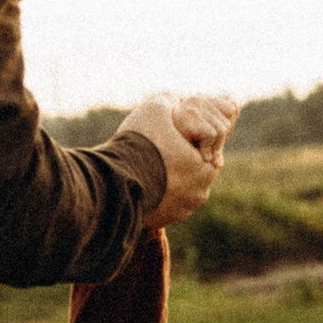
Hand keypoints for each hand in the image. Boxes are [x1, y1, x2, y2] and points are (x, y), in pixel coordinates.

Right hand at [119, 93, 228, 229]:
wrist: (115, 180)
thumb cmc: (141, 142)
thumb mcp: (156, 109)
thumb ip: (168, 102)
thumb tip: (172, 99)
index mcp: (206, 169)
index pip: (205, 151)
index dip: (188, 140)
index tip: (172, 136)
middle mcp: (198, 195)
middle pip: (191, 173)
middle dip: (177, 162)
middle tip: (157, 151)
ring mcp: (180, 212)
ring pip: (176, 192)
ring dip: (166, 181)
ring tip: (146, 168)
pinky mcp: (161, 222)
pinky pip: (161, 206)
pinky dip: (154, 195)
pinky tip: (139, 184)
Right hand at [170, 94, 238, 165]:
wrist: (156, 154)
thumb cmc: (181, 146)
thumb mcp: (205, 135)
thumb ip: (221, 123)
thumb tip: (236, 106)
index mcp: (201, 100)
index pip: (229, 110)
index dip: (224, 127)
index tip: (211, 139)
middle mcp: (197, 99)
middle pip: (226, 123)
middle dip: (219, 141)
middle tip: (204, 149)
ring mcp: (193, 107)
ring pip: (222, 130)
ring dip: (214, 147)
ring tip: (201, 152)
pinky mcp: (189, 116)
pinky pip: (212, 135)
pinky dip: (207, 149)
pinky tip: (197, 154)